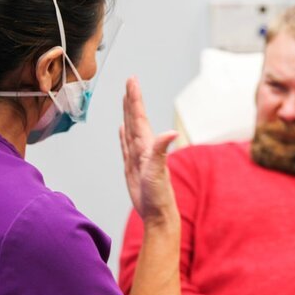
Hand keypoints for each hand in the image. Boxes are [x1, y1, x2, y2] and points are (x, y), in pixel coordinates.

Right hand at [120, 77, 178, 225]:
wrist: (156, 213)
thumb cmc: (159, 194)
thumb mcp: (158, 171)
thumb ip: (161, 150)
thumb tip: (171, 132)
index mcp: (147, 145)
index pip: (139, 116)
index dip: (135, 98)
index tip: (131, 81)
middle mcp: (143, 147)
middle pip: (135, 117)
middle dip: (131, 99)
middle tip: (129, 81)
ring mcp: (137, 156)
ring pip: (130, 128)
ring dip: (127, 113)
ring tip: (125, 98)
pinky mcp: (132, 167)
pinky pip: (125, 145)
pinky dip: (123, 135)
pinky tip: (122, 128)